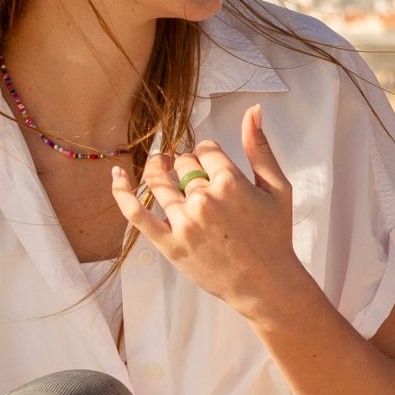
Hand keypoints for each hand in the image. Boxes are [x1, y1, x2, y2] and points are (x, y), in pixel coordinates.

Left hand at [113, 106, 299, 319]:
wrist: (266, 284)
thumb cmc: (275, 236)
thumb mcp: (277, 187)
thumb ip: (260, 147)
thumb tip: (253, 110)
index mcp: (230, 182)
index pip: (205, 149)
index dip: (208, 153)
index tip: (213, 162)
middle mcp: (204, 199)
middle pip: (184, 164)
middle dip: (189, 165)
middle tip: (198, 177)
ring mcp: (184, 222)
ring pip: (160, 182)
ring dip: (158, 169)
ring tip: (162, 166)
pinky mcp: (170, 244)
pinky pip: (137, 214)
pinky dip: (123, 193)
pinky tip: (117, 176)